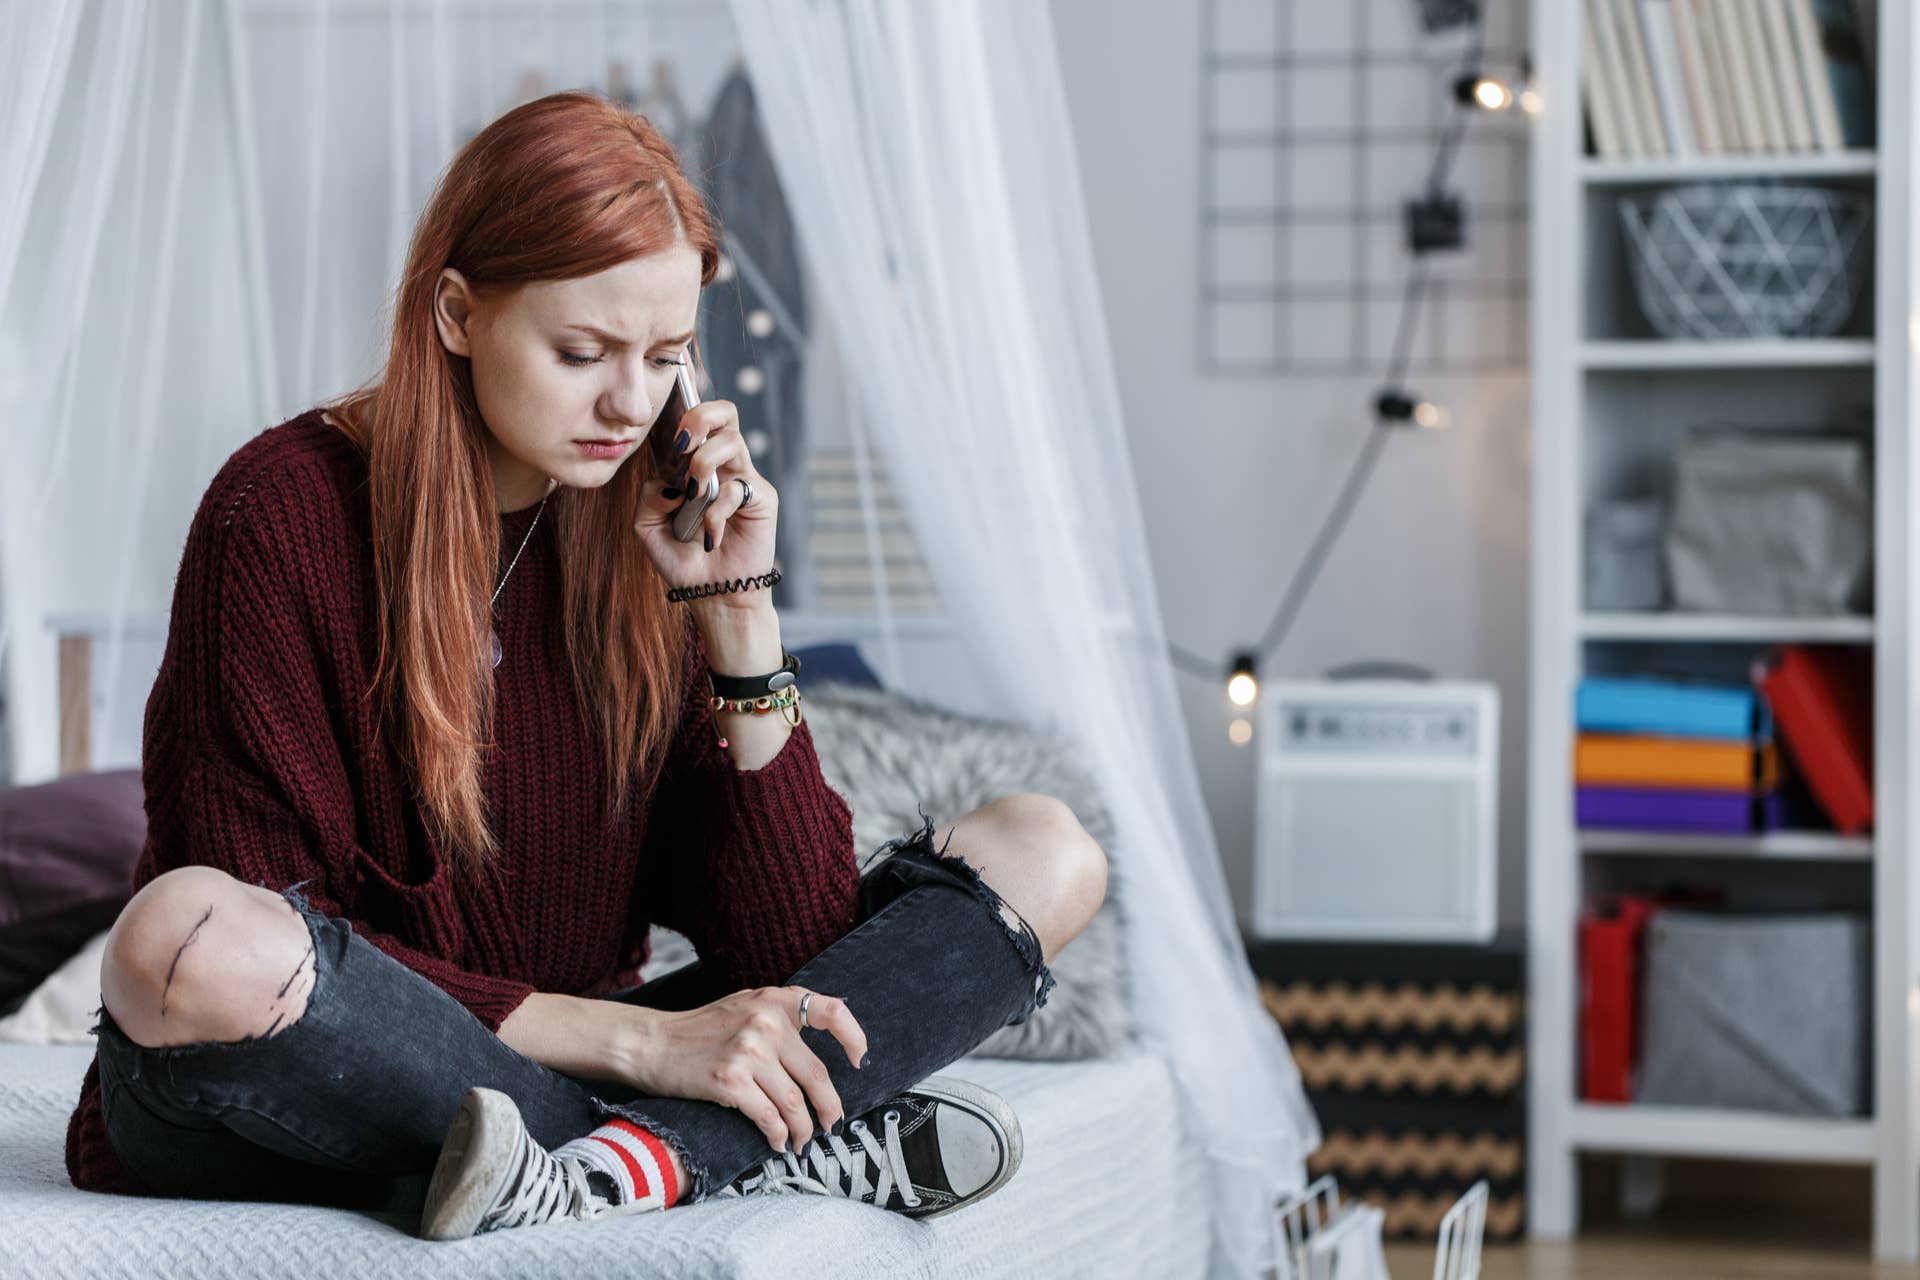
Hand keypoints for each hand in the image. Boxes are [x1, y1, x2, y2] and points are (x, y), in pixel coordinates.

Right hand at [621, 985, 867, 1152]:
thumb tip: (824, 1042)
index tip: (860, 1062)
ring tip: (802, 1141)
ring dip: (804, 1130)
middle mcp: (766, 1023)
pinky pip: (769, 1117)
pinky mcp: (730, 1081)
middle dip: (829, 1108)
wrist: (650, 1042)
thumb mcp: (744, 1005)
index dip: (854, 1038)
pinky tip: (778, 1143)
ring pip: (795, 1103)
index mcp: (774, 1000)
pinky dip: (778, 1136)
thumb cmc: (699, 1029)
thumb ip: (779, 1017)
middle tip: (832, 1125)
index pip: (832, 1012)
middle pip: (817, 1075)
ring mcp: (748, 1052)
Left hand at [632, 398, 776, 599]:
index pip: (699, 422)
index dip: (685, 415)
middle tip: (684, 442)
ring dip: (704, 461)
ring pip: (732, 440)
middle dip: (701, 416)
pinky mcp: (762, 499)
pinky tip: (712, 536)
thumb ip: (647, 497)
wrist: (712, 595)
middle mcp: (724, 467)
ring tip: (693, 493)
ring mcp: (745, 480)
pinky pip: (736, 488)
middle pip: (726, 412)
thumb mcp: (649, 528)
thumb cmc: (684, 561)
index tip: (667, 436)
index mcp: (698, 466)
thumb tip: (668, 481)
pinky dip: (716, 512)